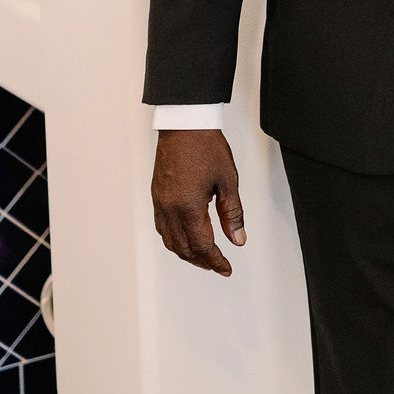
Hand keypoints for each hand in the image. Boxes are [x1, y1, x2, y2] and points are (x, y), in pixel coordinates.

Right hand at [151, 129, 245, 276]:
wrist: (185, 125)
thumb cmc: (206, 146)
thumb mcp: (228, 181)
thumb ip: (233, 213)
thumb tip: (237, 239)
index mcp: (188, 207)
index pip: (202, 246)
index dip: (216, 260)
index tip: (226, 268)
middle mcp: (170, 209)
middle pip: (184, 248)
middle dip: (202, 261)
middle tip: (218, 266)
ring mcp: (160, 203)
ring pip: (170, 241)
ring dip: (187, 253)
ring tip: (204, 257)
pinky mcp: (157, 196)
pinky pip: (162, 227)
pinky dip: (175, 240)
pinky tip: (186, 239)